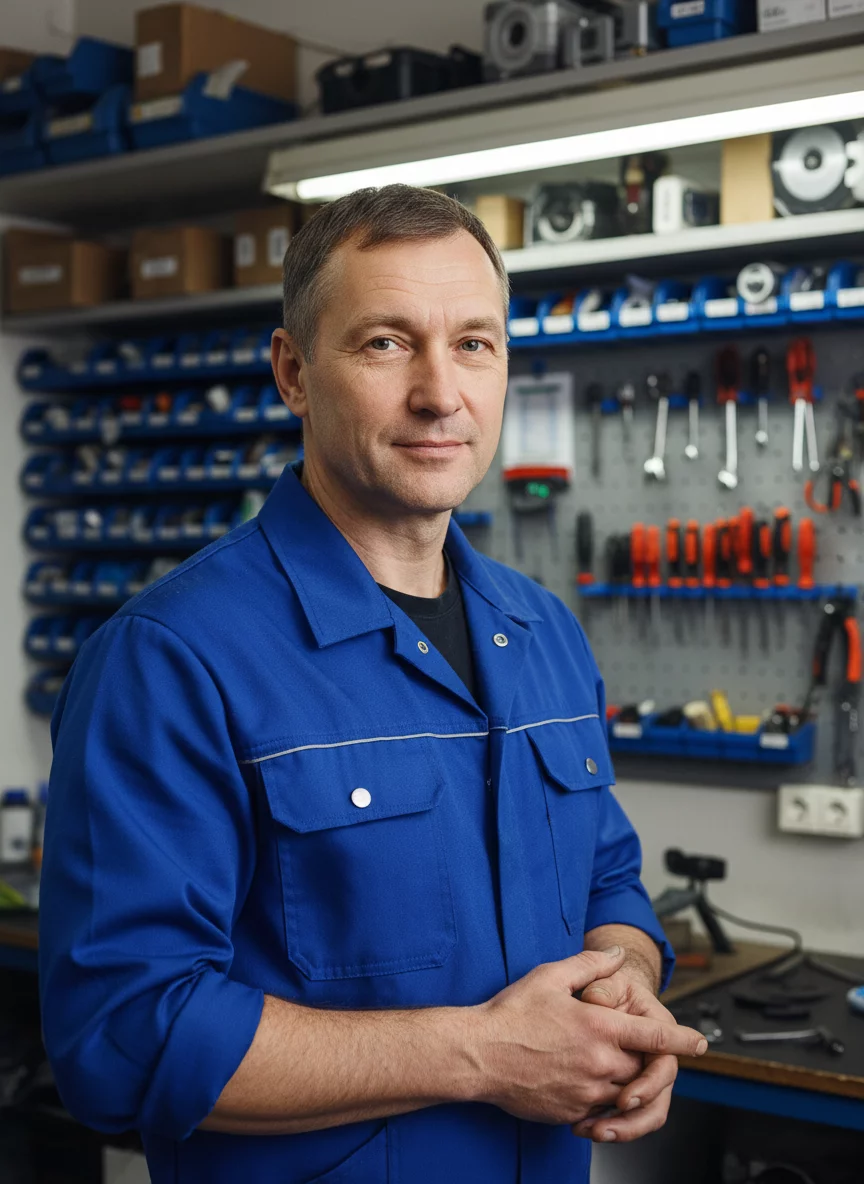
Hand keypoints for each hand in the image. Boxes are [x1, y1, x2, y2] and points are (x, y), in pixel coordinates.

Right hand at [472, 947, 707, 1126]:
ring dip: (623, 1080)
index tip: (700, 1042)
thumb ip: (589, 964)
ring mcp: (586, 1092)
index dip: (682, 1039)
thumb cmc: (510, 1015)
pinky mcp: (572, 1113)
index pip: (655, 1036)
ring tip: (600, 1063)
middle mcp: (599, 1063)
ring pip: (625, 1092)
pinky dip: (601, 1099)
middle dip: (642, 1059)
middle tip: (623, 1046)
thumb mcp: (550, 977)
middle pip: (643, 1068)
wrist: (478, 1056)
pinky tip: (579, 1080)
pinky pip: (601, 1111)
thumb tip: (614, 955)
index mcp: (599, 1028)